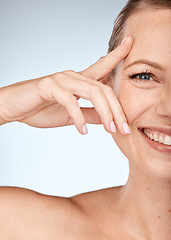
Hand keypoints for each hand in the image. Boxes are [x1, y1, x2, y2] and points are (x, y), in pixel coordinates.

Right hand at [0, 36, 132, 134]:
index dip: (116, 55)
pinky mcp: (50, 87)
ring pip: (93, 92)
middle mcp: (73, 76)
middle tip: (124, 128)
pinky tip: (83, 131)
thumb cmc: (41, 108)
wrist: (16, 108)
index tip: (130, 43)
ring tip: (110, 130)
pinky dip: (79, 118)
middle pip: (104, 89)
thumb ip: (90, 115)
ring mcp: (62, 79)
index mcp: (79, 81)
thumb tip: (107, 119)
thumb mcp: (72, 116)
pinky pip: (71, 102)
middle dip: (118, 110)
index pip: (102, 66)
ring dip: (105, 113)